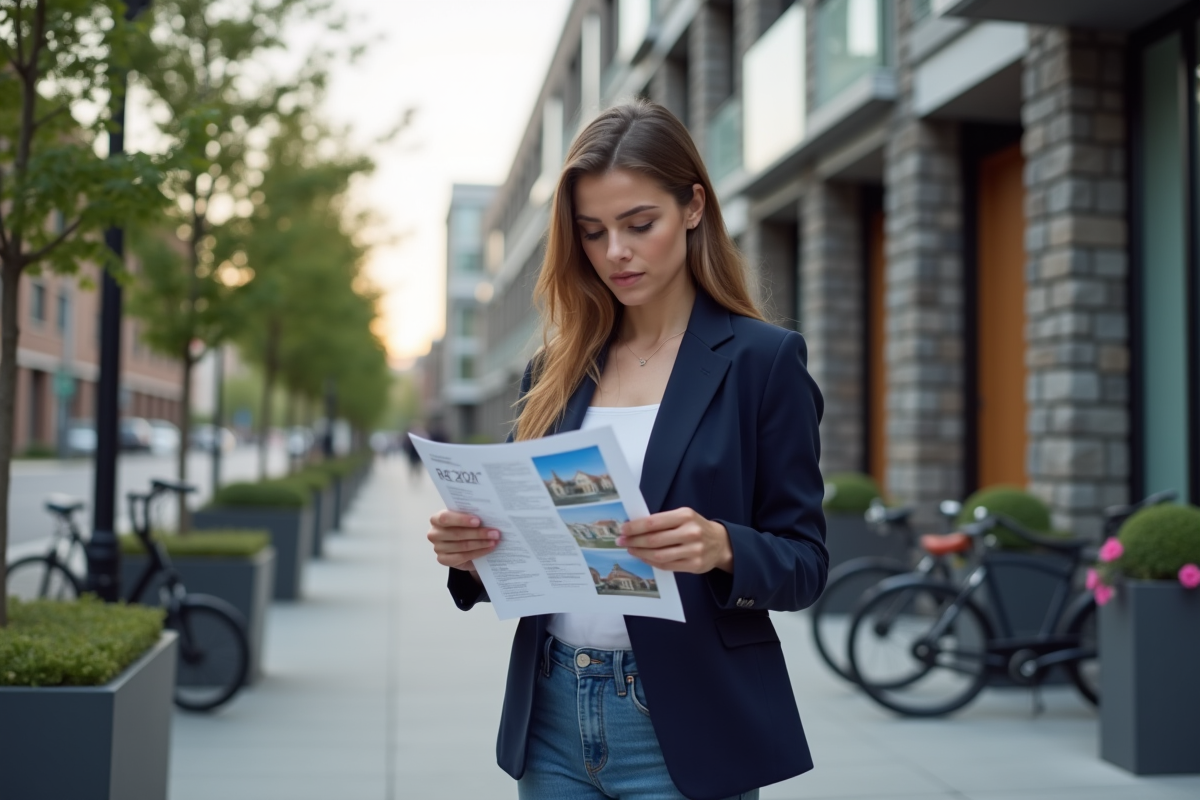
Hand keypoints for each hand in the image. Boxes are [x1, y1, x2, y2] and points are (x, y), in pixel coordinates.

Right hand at [427, 510, 499, 577]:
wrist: (463, 546)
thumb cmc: (464, 528)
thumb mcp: (466, 520)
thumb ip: (471, 517)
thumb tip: (489, 517)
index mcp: (437, 519)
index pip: (446, 518)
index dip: (462, 520)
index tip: (478, 521)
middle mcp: (434, 533)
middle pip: (456, 533)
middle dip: (478, 533)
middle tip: (494, 533)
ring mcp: (437, 548)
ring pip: (461, 546)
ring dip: (481, 543)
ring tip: (494, 541)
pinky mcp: (443, 560)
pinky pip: (462, 557)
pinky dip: (478, 552)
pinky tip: (488, 548)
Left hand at [617, 507, 732, 573]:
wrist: (721, 543)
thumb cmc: (696, 527)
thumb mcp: (683, 516)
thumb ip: (663, 521)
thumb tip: (634, 527)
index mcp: (685, 516)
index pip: (653, 522)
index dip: (635, 527)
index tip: (622, 529)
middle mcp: (690, 532)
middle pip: (654, 540)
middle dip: (633, 541)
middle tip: (621, 541)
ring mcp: (693, 550)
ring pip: (659, 555)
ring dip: (640, 553)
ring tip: (630, 550)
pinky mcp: (694, 565)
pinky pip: (667, 565)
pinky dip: (651, 562)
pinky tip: (643, 557)